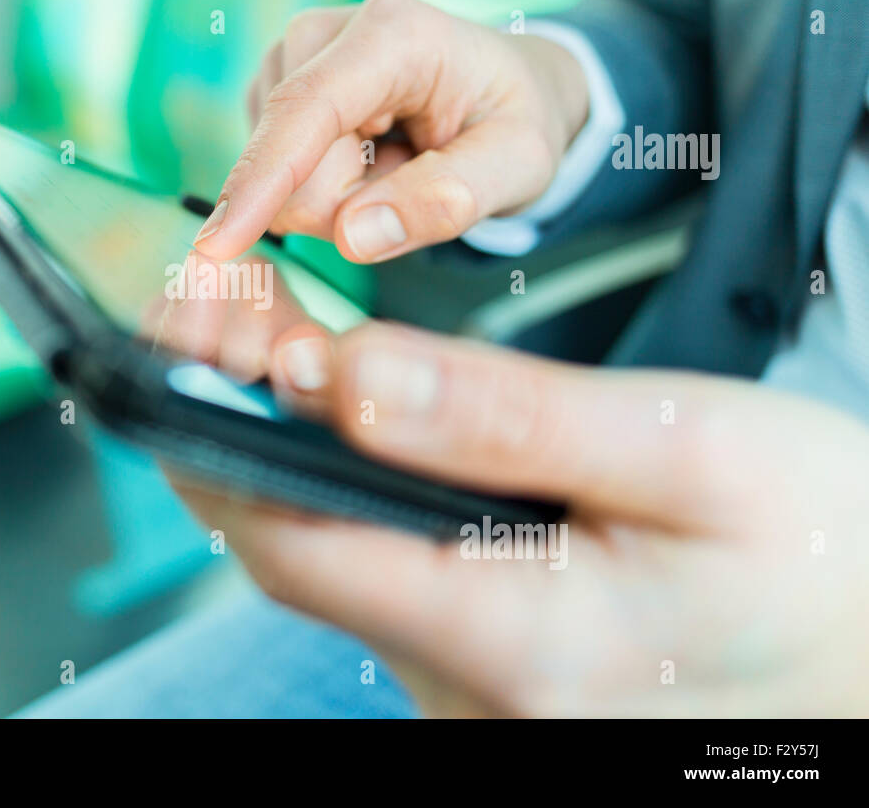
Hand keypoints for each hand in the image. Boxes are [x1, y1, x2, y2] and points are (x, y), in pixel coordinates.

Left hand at [165, 320, 868, 716]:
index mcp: (514, 645)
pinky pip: (381, 569)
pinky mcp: (484, 666)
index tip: (187, 326)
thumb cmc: (816, 547)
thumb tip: (348, 379)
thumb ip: (508, 421)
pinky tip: (346, 405)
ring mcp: (471, 689)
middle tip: (215, 301)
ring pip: (334, 555)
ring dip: (285, 444)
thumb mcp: (686, 452)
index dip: (215, 428)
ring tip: (266, 325)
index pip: (295, 542)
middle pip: (298, 546)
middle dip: (235, 419)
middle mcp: (468, 692)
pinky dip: (344, 481)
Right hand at [192, 0, 589, 262]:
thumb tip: (354, 237)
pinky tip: (370, 159)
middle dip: (348, 203)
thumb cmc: (513, 121)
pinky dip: (328, 190)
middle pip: (292, 166)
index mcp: (391, 32)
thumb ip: (447, 200)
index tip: (216, 246)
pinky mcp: (272, 92)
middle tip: (417, 176)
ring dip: (342, 198)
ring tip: (399, 163)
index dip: (259, 180)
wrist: (504, 89)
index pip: (305, 110)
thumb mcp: (518, 165)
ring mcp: (289, 62)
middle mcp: (323, 33)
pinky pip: (277, 181)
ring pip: (281, 182)